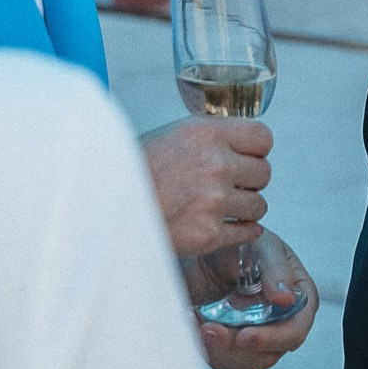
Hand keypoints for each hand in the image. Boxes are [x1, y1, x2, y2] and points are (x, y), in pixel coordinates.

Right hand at [140, 116, 270, 257]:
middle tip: (232, 185)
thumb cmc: (131, 172)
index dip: (257, 150)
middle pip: (264, 172)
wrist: (103, 208)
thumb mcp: (170, 137)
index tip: (248, 157)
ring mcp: (214, 201)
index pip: (262, 137)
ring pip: (258, 205)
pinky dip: (242, 232)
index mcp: (206, 134)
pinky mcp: (208, 234)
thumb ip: (207, 139)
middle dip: (250, 180)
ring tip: (223, 207)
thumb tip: (236, 144)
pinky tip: (229, 227)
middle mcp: (215, 164)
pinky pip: (246, 232)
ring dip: (245, 208)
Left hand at [185, 228, 319, 368]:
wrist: (204, 251)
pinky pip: (221, 360)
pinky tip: (192, 322)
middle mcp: (279, 321)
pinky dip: (205, 347)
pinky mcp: (231, 344)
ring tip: (197, 323)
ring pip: (244, 362)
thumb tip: (286, 298)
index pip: (296, 329)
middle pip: (269, 353)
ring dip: (218, 348)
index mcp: (296, 297)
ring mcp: (255, 335)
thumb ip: (275, 270)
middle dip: (238, 347)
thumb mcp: (260, 247)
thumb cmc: (240, 244)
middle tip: (210, 329)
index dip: (274, 338)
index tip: (245, 336)